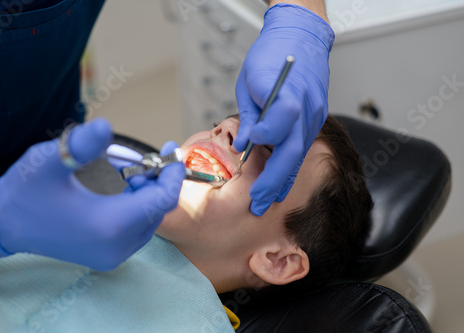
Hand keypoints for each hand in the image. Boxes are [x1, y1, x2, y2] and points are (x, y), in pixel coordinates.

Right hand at [0, 119, 184, 269]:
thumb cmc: (24, 190)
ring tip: (130, 171)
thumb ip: (80, 144)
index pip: (163, 200)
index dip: (172, 174)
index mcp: (109, 225)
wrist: (2, 225)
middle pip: (159, 209)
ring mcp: (113, 256)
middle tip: (149, 157)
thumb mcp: (50, 160)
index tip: (170, 150)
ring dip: (148, 192)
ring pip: (150, 219)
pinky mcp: (108, 257)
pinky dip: (139, 206)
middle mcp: (117, 246)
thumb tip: (106, 126)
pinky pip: (137, 229)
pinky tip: (124, 189)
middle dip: (159, 180)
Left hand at [235, 4, 334, 215]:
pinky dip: (291, 166)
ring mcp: (315, 114)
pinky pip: (303, 146)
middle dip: (273, 180)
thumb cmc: (271, 55)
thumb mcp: (249, 81)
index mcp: (288, 91)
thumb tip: (243, 147)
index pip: (280, 119)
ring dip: (283, 180)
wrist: (301, 37)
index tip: (248, 146)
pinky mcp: (317, 118)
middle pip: (292, 150)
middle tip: (257, 202)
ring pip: (300, 154)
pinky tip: (281, 183)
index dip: (264, 134)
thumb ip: (248, 116)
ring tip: (268, 201)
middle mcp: (306, 106)